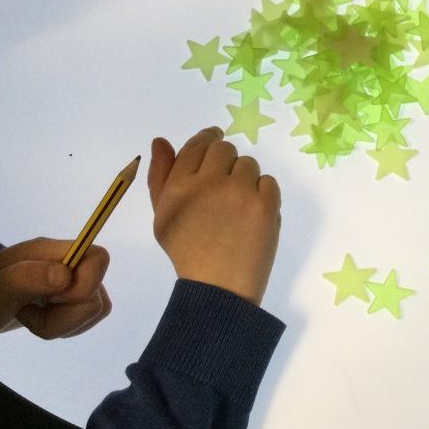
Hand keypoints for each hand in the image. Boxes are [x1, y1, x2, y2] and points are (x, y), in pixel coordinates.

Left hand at [0, 238, 111, 338]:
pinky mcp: (69, 302)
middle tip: (31, 312)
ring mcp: (71, 284)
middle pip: (97, 295)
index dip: (84, 286)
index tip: (51, 298)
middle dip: (65, 317)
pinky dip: (64, 328)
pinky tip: (38, 321)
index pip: (99, 259)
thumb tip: (65, 277)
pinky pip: (85, 320)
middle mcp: (69, 265)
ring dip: (62, 325)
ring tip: (31, 317)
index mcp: (55, 252)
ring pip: (94, 310)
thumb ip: (28, 277)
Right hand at [147, 128, 280, 304]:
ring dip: (244, 179)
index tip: (215, 141)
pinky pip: (268, 182)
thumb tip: (161, 140)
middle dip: (225, 162)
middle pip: (224, 149)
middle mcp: (209, 184)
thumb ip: (160, 175)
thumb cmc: (187, 251)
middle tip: (223, 187)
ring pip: (248, 164)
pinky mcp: (265, 205)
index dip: (208, 139)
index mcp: (180, 187)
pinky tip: (251, 216)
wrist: (219, 288)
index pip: (197, 145)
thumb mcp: (162, 216)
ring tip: (235, 208)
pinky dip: (263, 195)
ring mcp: (240, 193)